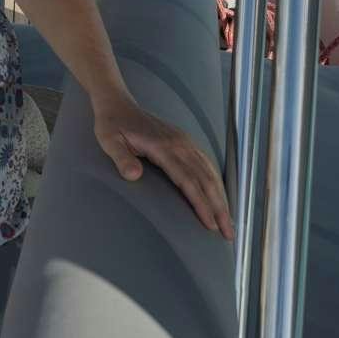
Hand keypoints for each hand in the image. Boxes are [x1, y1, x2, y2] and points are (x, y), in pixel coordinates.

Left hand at [92, 95, 232, 238]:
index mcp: (163, 147)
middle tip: (228, 234)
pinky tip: (221, 197)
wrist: (117, 103)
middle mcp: (179, 144)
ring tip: (229, 222)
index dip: (201, 204)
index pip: (188, 180)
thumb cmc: (111, 124)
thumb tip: (133, 176)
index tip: (210, 224)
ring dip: (222, 198)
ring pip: (210, 173)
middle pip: (206, 180)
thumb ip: (120, 158)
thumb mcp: (108, 141)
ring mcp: (184, 142)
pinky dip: (217, 183)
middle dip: (219, 208)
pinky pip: (206, 164)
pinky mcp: (184, 142)